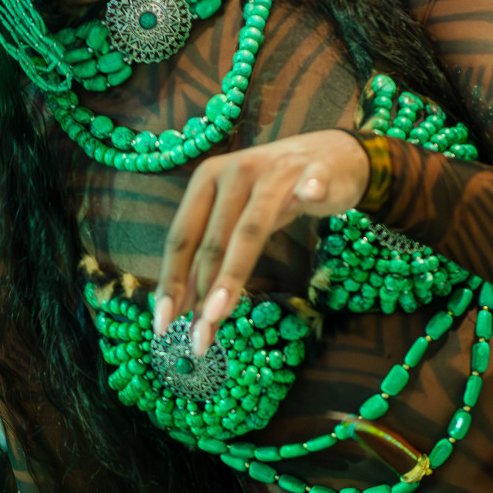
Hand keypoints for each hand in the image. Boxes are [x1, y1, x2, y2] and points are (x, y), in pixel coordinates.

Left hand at [156, 131, 368, 353]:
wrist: (329, 155)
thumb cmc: (274, 193)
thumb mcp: (237, 220)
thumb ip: (212, 258)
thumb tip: (186, 312)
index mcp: (207, 180)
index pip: (182, 237)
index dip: (171, 281)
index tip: (163, 324)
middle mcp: (235, 172)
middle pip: (213, 240)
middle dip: (201, 293)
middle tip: (199, 337)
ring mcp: (277, 172)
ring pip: (250, 229)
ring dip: (232, 273)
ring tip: (218, 313)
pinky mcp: (316, 172)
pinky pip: (313, 184)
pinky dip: (311, 192)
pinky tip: (310, 197)